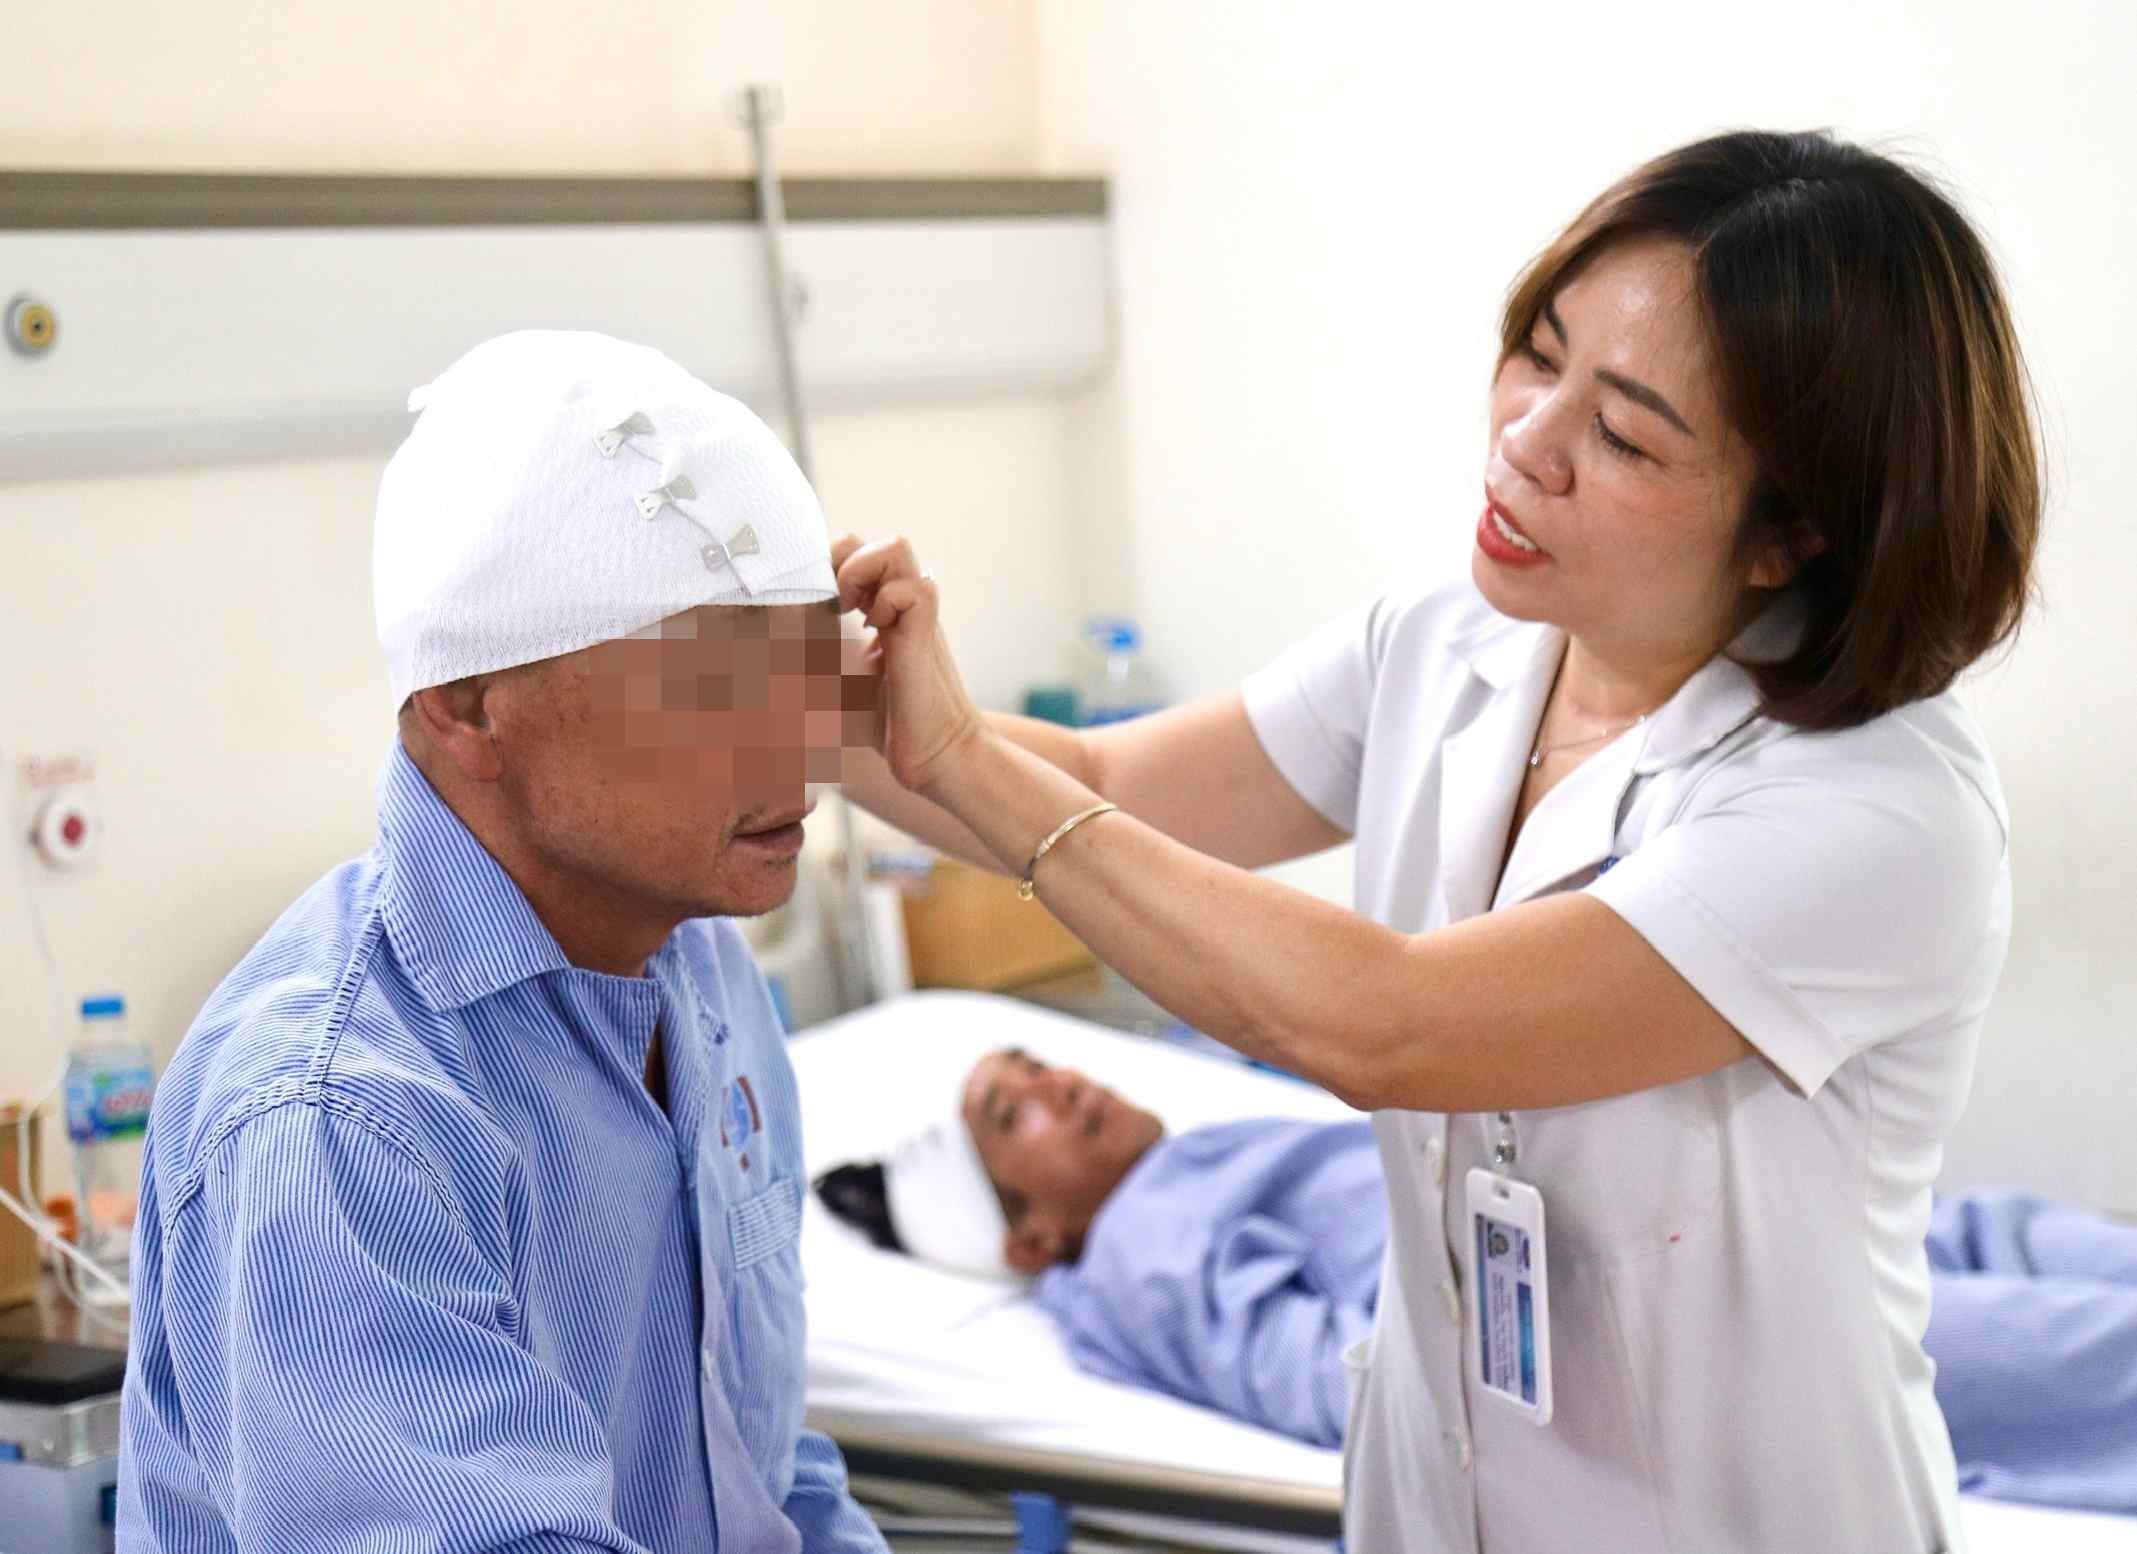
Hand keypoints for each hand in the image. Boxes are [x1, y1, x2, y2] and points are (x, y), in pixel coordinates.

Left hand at [832, 534, 985, 792]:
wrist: (938, 757)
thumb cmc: (888, 725)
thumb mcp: (838, 680)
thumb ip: (813, 657)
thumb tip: (753, 659)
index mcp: (884, 611)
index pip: (855, 552)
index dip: (828, 562)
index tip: (810, 599)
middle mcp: (902, 606)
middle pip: (878, 540)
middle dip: (843, 559)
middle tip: (831, 602)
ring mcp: (916, 616)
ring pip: (896, 547)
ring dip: (862, 570)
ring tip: (849, 609)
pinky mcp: (924, 636)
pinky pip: (912, 590)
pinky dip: (886, 602)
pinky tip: (874, 631)